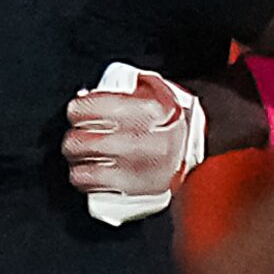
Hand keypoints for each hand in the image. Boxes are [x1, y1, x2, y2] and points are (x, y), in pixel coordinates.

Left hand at [68, 64, 204, 225]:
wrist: (199, 147)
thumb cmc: (169, 116)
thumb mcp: (153, 88)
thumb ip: (124, 85)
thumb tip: (86, 95)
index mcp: (147, 110)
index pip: (91, 109)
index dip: (77, 109)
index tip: (77, 111)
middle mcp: (143, 140)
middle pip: (84, 140)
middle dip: (74, 136)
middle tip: (77, 134)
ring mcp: (140, 168)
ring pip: (85, 164)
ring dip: (76, 158)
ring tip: (79, 153)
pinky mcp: (138, 188)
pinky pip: (95, 185)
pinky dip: (82, 178)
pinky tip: (84, 172)